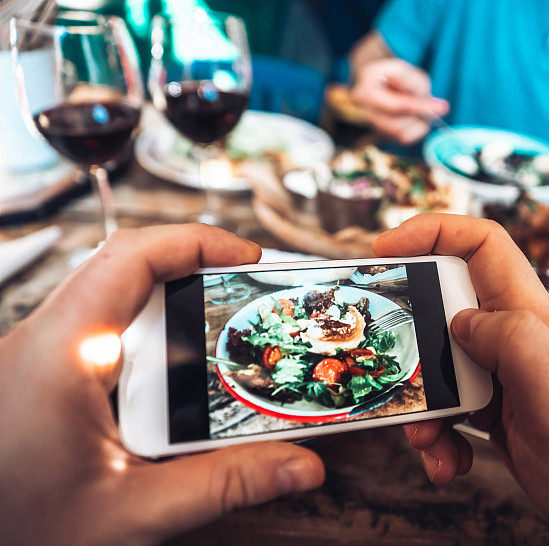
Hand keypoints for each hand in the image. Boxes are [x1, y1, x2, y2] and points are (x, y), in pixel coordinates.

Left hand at [0, 225, 324, 544]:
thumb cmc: (20, 530)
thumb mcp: (132, 512)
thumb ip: (222, 484)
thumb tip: (297, 465)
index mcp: (60, 355)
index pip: (130, 257)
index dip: (197, 242)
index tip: (251, 259)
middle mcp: (46, 341)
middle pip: (128, 267)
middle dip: (197, 270)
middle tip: (252, 292)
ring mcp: (45, 355)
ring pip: (117, 297)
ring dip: (175, 304)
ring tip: (226, 328)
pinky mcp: (50, 374)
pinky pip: (106, 329)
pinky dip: (154, 334)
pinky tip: (181, 372)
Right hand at [351, 58, 448, 143]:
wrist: (381, 84)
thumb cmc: (394, 76)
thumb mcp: (405, 70)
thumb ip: (415, 84)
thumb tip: (434, 106)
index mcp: (366, 90)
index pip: (396, 105)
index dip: (420, 107)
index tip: (443, 106)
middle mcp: (365, 111)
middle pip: (396, 124)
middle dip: (420, 116)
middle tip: (437, 108)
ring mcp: (372, 125)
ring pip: (400, 133)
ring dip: (417, 122)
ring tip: (421, 107)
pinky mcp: (382, 135)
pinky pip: (403, 139)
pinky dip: (415, 129)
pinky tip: (415, 116)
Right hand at [374, 214, 548, 543]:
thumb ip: (520, 349)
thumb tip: (463, 320)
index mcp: (534, 320)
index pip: (484, 246)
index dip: (433, 231)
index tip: (383, 251)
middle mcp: (514, 338)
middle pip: (442, 307)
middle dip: (408, 340)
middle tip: (391, 373)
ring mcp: (501, 373)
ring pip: (436, 364)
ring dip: (419, 403)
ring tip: (429, 444)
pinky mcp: (492, 408)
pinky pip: (445, 406)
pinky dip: (435, 436)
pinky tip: (449, 462)